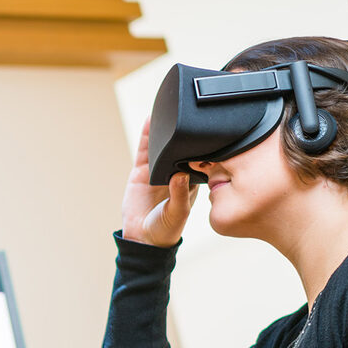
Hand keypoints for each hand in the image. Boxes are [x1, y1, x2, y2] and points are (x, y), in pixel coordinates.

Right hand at [120, 118, 197, 246]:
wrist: (142, 238)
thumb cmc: (166, 229)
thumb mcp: (177, 213)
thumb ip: (180, 195)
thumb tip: (180, 174)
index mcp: (191, 182)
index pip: (198, 157)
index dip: (201, 143)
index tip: (205, 127)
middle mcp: (176, 173)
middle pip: (180, 147)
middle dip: (183, 131)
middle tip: (186, 110)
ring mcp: (158, 170)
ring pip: (162, 145)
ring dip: (164, 129)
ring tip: (167, 108)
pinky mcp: (142, 171)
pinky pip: (144, 150)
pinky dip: (146, 135)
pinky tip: (149, 120)